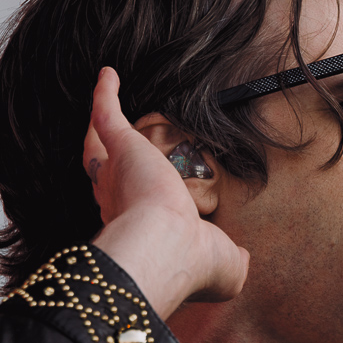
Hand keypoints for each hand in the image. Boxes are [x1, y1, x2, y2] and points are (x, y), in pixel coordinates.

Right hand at [83, 67, 248, 318]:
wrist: (166, 248)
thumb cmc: (191, 263)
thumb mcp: (225, 267)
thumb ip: (234, 259)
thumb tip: (244, 257)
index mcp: (141, 230)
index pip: (133, 213)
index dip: (134, 208)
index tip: (144, 204)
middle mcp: (120, 202)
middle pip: (106, 178)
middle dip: (108, 166)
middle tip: (114, 148)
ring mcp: (116, 174)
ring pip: (99, 146)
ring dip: (101, 124)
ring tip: (104, 102)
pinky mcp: (122, 148)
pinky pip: (108, 115)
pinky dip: (106, 95)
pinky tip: (109, 75)